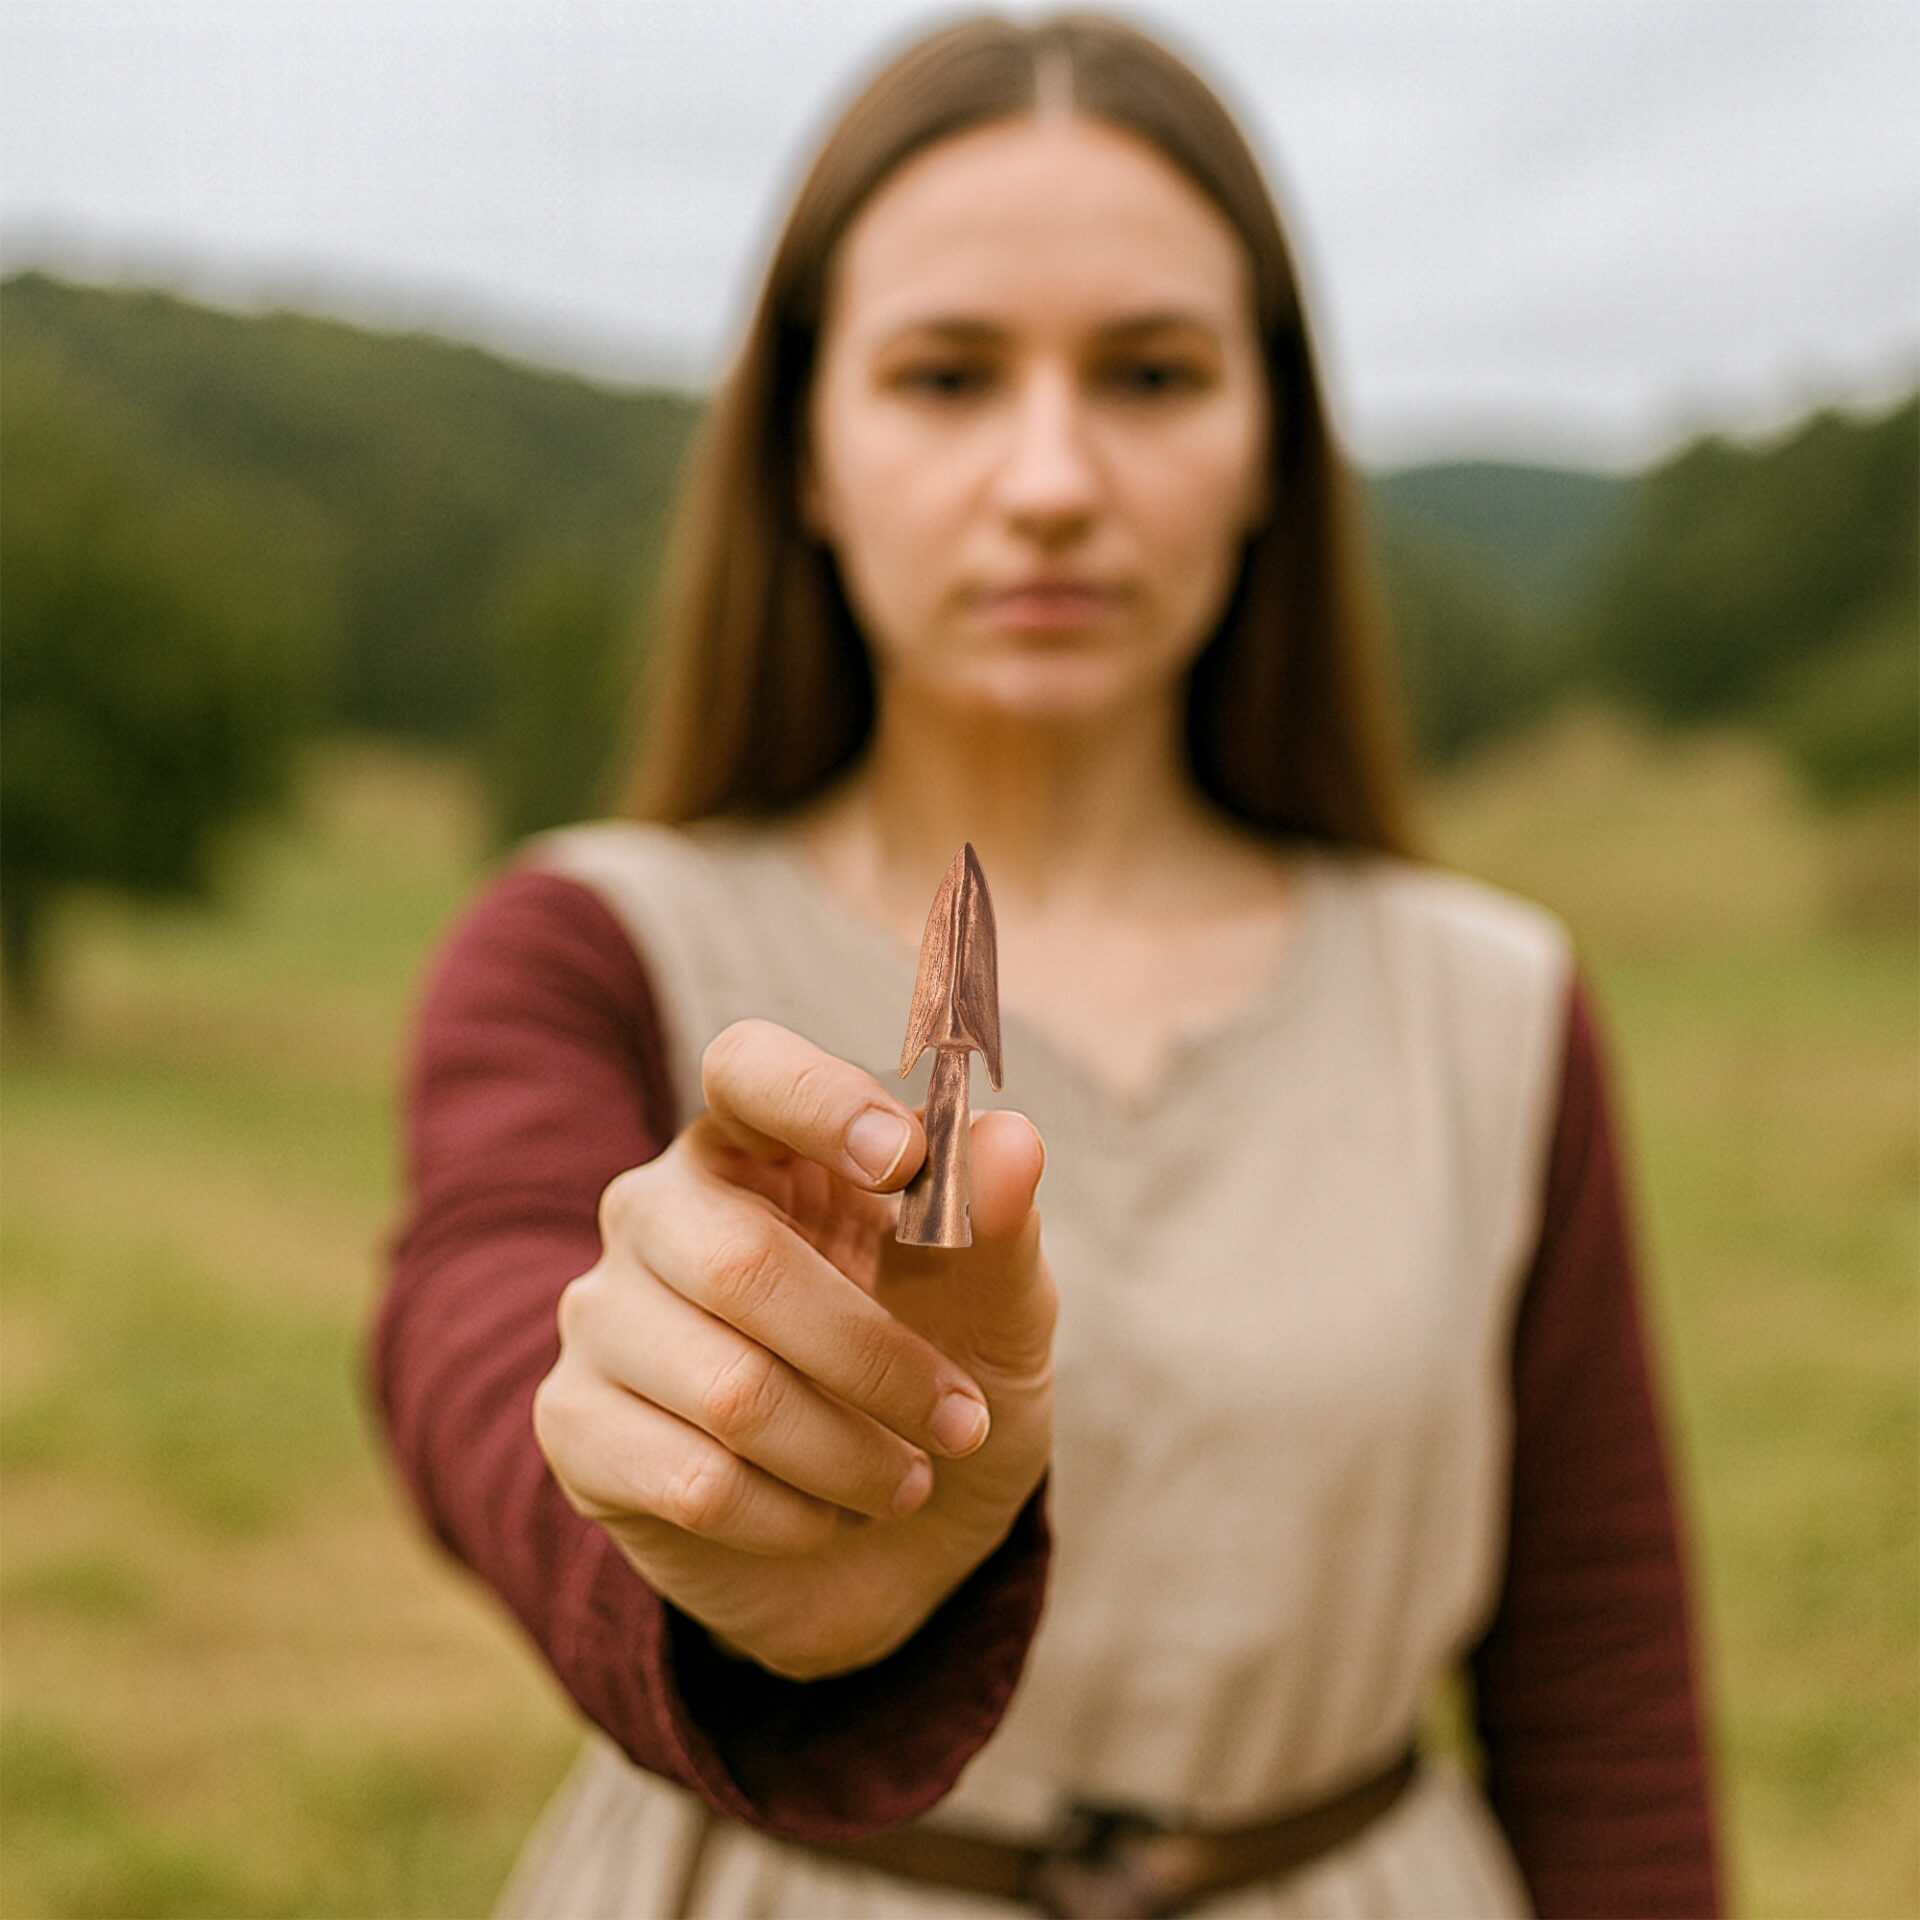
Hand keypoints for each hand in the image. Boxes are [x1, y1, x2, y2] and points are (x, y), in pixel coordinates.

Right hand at [532, 1018, 1054, 1679]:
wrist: (891, 1542)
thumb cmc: (939, 1381)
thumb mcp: (998, 1309)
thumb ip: (997, 1224)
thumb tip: (1013, 1139)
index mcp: (761, 1145)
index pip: (746, 1068)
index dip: (816, 1101)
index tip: (905, 1162)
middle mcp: (660, 1207)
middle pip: (741, 1261)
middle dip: (876, 1359)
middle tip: (958, 1421)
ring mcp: (603, 1313)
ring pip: (727, 1391)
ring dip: (850, 1455)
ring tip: (906, 1480)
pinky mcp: (575, 1425)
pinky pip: (692, 1480)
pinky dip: (792, 1516)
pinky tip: (823, 1516)